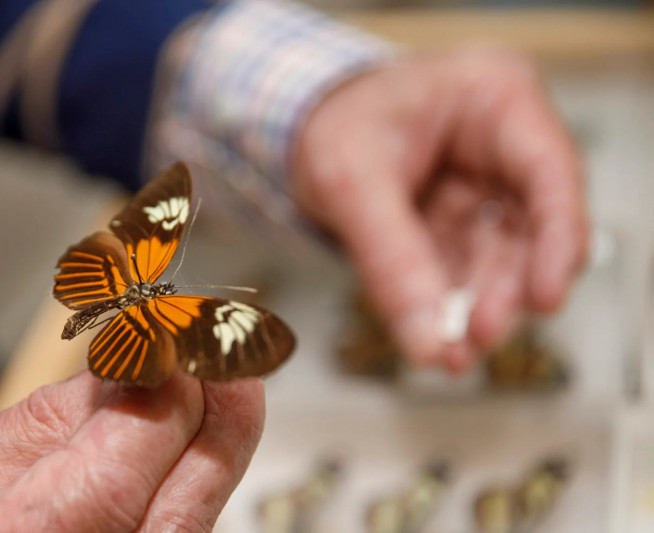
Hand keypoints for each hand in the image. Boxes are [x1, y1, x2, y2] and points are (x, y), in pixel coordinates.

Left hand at [293, 47, 587, 371]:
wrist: (297, 124)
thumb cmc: (330, 120)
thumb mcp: (349, 180)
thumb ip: (389, 259)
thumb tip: (426, 343)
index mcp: (495, 97)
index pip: (550, 170)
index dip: (557, 239)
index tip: (544, 300)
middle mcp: (504, 141)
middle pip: (530, 224)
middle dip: (503, 288)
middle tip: (476, 338)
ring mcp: (485, 185)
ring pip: (499, 257)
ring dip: (477, 307)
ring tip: (451, 354)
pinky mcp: (460, 222)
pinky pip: (462, 269)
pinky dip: (448, 305)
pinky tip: (435, 340)